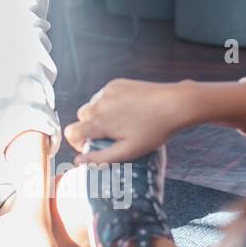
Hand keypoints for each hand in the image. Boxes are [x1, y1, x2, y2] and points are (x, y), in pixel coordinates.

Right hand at [64, 79, 195, 164]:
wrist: (174, 104)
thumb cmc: (154, 131)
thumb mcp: (128, 151)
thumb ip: (100, 158)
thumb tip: (79, 162)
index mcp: (100, 122)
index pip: (72, 132)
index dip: (77, 142)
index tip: (89, 146)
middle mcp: (99, 104)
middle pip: (81, 118)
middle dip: (90, 127)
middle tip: (109, 135)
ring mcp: (107, 92)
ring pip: (92, 106)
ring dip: (99, 115)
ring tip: (121, 122)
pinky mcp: (116, 84)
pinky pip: (104, 95)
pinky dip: (109, 103)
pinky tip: (126, 109)